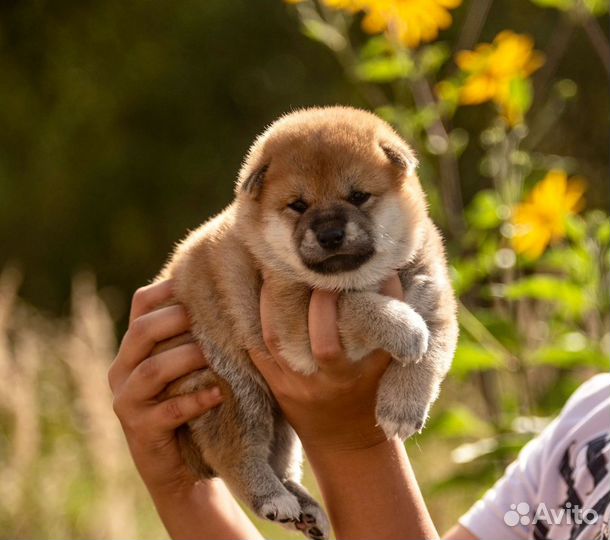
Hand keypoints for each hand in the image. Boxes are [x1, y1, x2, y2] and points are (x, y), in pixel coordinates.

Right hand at [108, 280, 222, 496]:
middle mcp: (122, 369)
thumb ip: (193, 335)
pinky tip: (219, 393)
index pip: (141, 304)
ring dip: (187, 358)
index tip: (198, 280)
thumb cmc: (191, 404)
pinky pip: (168, 410)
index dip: (167, 289)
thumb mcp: (188, 366)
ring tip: (217, 355)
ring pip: (152, 369)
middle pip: (142, 331)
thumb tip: (226, 294)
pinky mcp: (140, 430)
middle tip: (212, 317)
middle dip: (177, 319)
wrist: (183, 467)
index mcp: (134, 347)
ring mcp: (127, 401)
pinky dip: (196, 399)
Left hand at [249, 275, 402, 452]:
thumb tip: (387, 269)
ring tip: (280, 268)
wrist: (347, 445)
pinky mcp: (278, 387)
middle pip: (326, 341)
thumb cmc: (373, 391)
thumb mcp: (392, 362)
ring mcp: (304, 386)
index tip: (363, 265)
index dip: (371, 293)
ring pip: (283, 340)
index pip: (374, 325)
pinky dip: (256, 320)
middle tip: (316, 266)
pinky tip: (261, 293)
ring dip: (278, 301)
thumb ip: (391, 318)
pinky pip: (259, 351)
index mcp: (372, 369)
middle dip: (322, 301)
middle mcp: (338, 380)